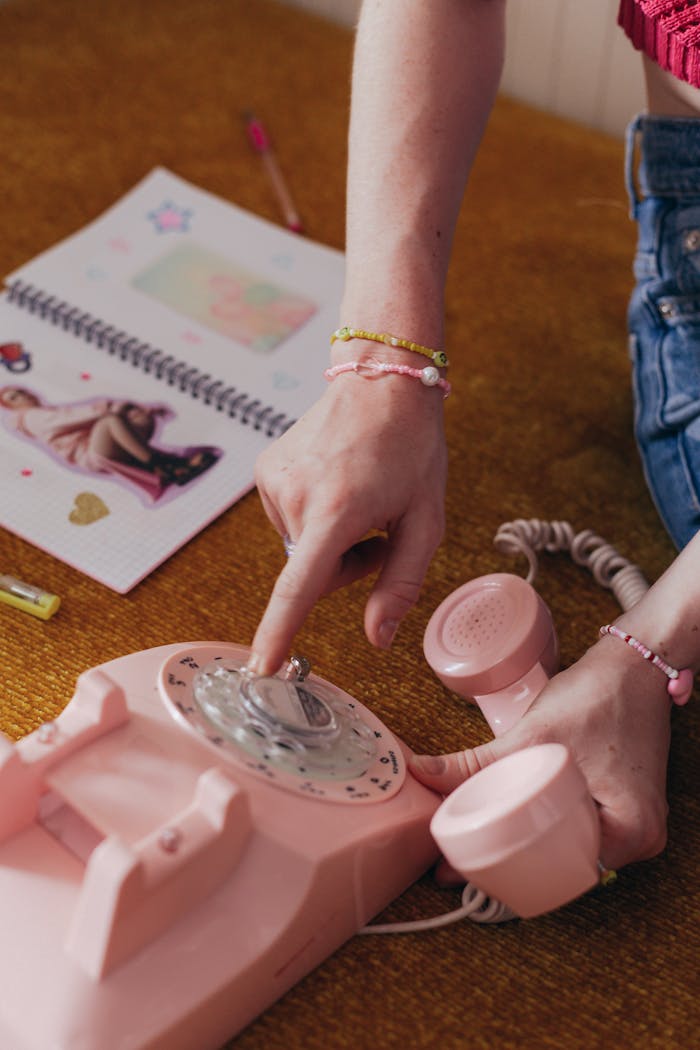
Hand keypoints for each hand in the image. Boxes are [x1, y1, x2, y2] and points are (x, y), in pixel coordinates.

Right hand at [249, 367, 447, 674]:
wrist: (383, 380)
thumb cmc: (412, 450)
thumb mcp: (425, 521)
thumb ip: (401, 584)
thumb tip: (376, 639)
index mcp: (339, 510)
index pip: (300, 585)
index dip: (279, 632)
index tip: (260, 667)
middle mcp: (296, 494)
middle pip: (312, 574)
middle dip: (343, 566)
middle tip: (376, 528)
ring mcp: (273, 479)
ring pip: (299, 547)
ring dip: (329, 538)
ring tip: (357, 494)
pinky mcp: (265, 469)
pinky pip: (288, 519)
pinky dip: (312, 516)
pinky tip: (335, 481)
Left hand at [410, 634, 671, 874]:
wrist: (632, 668)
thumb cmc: (596, 697)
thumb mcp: (532, 736)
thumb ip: (474, 763)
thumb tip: (421, 772)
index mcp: (631, 833)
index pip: (561, 874)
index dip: (509, 880)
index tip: (465, 880)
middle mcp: (639, 841)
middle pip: (563, 870)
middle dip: (510, 872)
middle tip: (458, 870)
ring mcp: (633, 827)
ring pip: (569, 854)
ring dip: (525, 854)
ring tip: (474, 856)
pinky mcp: (622, 811)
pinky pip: (578, 834)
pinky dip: (545, 834)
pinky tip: (510, 835)